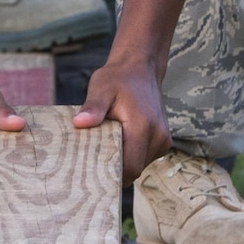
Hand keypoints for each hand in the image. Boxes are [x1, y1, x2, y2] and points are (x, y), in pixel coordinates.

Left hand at [76, 58, 171, 181]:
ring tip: (107, 147)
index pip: (130, 167)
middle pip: (135, 170)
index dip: (111, 174)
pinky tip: (119, 142)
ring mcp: (163, 139)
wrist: (141, 68)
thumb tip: (79, 123)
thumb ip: (93, 108)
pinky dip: (132, 155)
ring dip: (124, 161)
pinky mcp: (164, 141)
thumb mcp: (101, 89)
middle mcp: (158, 136)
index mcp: (143, 126)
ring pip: (140, 165)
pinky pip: (145, 158)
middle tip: (93, 162)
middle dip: (115, 169)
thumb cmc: (118, 78)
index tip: (92, 171)